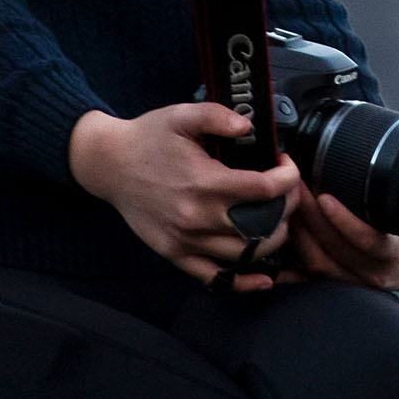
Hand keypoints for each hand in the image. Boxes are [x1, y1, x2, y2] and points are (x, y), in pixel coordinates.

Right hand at [68, 105, 298, 291]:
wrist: (109, 164)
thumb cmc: (148, 138)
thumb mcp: (181, 115)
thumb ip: (217, 116)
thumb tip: (249, 128)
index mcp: (203, 182)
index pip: (264, 189)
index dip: (287, 178)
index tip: (287, 165)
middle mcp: (197, 217)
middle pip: (261, 225)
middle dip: (286, 209)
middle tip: (289, 193)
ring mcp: (186, 241)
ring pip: (245, 254)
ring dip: (272, 240)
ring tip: (278, 220)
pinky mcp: (175, 255)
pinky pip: (216, 279)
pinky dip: (244, 282)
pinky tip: (264, 277)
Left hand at [277, 176, 398, 290]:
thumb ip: (384, 196)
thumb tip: (361, 155)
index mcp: (392, 251)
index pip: (370, 240)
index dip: (345, 222)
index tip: (325, 198)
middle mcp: (372, 271)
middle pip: (336, 248)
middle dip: (311, 217)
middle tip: (295, 188)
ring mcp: (352, 282)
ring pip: (319, 261)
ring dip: (299, 233)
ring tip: (287, 206)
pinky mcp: (336, 286)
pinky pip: (309, 277)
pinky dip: (291, 264)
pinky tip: (277, 249)